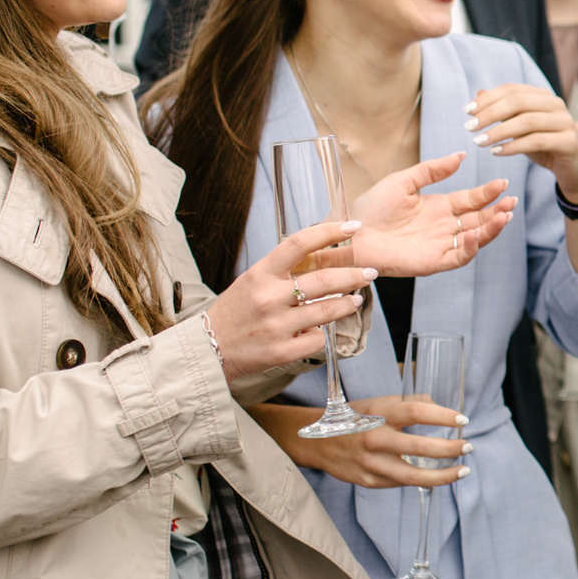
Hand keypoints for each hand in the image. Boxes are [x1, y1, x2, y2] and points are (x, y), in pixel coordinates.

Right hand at [204, 221, 378, 381]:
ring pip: (327, 310)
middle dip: (354, 275)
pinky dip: (320, 333)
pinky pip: (316, 338)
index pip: (300, 244)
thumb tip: (320, 258)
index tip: (353, 226)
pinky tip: (318, 330)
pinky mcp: (281, 351)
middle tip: (370, 272)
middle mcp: (268, 297)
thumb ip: (282, 271)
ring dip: (348, 303)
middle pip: (324, 280)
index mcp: (260, 274)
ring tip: (356, 299)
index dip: (330, 232)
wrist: (208, 349)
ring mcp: (276, 326)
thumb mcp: (251, 282)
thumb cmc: (234, 312)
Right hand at [252, 394, 471, 489]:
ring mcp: (371, 463)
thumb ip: (407, 403)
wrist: (314, 440)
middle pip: (420, 447)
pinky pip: (401, 483)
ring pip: (414, 476)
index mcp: (378, 414)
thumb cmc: (352, 418)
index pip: (417, 412)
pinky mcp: (369, 481)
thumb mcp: (377, 403)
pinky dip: (422, 481)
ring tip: (463, 470)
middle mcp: (375, 438)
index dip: (443, 416)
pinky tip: (437, 477)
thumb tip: (437, 403)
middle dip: (450, 449)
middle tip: (468, 446)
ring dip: (444, 475)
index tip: (462, 420)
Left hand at [347, 151, 516, 274]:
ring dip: (491, 229)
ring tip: (505, 215)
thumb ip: (433, 170)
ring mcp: (439, 245)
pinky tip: (477, 234)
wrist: (351, 233)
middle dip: (497, 211)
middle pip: (479, 219)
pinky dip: (471, 247)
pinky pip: (458, 257)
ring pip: (474, 239)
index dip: (488, 193)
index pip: (471, 200)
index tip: (503, 183)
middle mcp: (443, 227)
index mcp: (438, 207)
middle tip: (511, 201)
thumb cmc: (371, 208)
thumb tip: (461, 155)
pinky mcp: (431, 262)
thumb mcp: (403, 181)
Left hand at [467, 85, 577, 207]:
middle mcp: (556, 104)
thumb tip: (479, 93)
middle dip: (490, 114)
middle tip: (470, 127)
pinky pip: (536, 141)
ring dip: (498, 131)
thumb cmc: (544, 145)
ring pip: (526, 121)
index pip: (512, 89)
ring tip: (479, 142)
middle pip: (518, 102)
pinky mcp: (569, 142)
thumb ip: (502, 111)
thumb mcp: (520, 127)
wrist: (573, 170)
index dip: (488, 99)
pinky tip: (496, 152)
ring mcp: (565, 122)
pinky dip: (513, 146)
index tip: (466, 111)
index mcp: (543, 96)